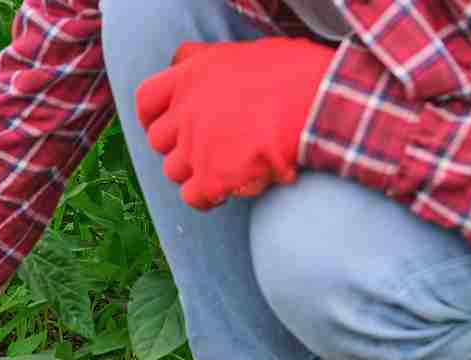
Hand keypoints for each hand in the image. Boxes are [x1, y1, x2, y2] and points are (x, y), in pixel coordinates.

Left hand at [135, 38, 334, 210]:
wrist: (323, 103)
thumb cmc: (295, 74)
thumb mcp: (242, 51)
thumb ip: (205, 60)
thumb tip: (181, 59)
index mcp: (191, 76)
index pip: (147, 100)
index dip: (150, 117)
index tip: (159, 125)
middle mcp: (186, 111)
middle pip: (159, 140)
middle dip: (178, 146)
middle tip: (205, 149)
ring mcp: (196, 146)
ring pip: (174, 171)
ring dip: (194, 172)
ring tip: (223, 167)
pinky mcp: (213, 177)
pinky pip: (193, 197)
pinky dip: (206, 198)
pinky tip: (226, 191)